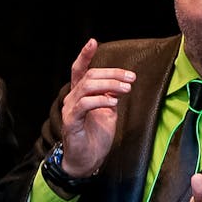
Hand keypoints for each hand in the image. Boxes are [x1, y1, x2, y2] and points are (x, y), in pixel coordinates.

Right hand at [58, 39, 133, 176]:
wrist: (88, 160)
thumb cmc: (96, 135)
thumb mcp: (108, 111)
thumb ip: (111, 95)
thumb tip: (123, 83)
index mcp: (81, 94)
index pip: (79, 70)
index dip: (85, 55)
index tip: (93, 42)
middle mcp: (72, 98)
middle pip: (90, 76)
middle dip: (113, 73)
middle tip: (131, 78)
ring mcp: (70, 109)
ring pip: (87, 86)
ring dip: (110, 85)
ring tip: (126, 89)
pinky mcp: (71, 121)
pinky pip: (85, 104)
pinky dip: (101, 100)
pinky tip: (113, 102)